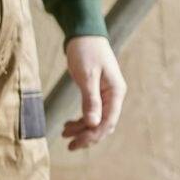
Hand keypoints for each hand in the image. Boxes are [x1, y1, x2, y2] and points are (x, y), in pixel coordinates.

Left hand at [61, 36, 125, 151]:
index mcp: (116, 92)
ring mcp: (107, 94)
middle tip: (69, 144)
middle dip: (87, 136)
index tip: (76, 143)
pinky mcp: (98, 92)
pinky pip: (92, 112)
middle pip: (103, 124)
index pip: (107, 122)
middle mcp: (114, 95)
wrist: (84, 34)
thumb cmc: (86, 51)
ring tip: (64, 133)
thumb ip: (90, 100)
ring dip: (82, 129)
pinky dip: (82, 120)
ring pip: (97, 120)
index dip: (92, 135)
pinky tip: (69, 124)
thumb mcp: (86, 76)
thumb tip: (93, 123)